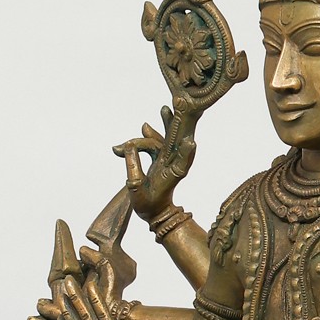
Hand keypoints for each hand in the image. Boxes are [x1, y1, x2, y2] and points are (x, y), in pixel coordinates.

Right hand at [113, 101, 197, 222]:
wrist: (154, 211)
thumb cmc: (147, 205)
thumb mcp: (136, 190)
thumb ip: (133, 168)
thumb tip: (128, 147)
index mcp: (172, 176)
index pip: (182, 164)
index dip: (186, 154)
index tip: (191, 143)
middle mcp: (172, 165)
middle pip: (178, 142)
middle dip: (178, 126)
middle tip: (182, 109)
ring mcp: (167, 160)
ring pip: (168, 139)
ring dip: (167, 124)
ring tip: (165, 109)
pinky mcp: (160, 159)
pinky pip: (157, 143)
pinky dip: (152, 134)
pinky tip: (145, 127)